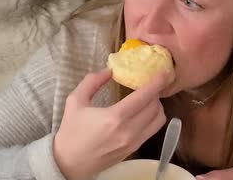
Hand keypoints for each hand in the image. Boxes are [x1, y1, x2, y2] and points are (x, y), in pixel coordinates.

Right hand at [53, 69, 167, 179]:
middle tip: (150, 84)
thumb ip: (92, 82)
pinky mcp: (133, 150)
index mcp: (114, 117)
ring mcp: (133, 143)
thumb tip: (109, 70)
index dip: (156, 83)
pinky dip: (152, 118)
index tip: (164, 73)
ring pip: (158, 121)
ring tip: (147, 99)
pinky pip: (152, 131)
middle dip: (156, 93)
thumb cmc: (71, 131)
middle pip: (155, 108)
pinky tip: (142, 112)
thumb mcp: (75, 101)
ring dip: (156, 107)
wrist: (69, 162)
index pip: (144, 97)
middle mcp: (129, 131)